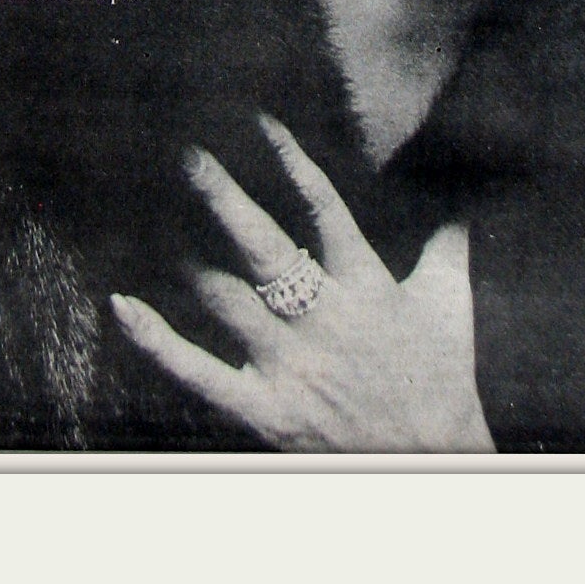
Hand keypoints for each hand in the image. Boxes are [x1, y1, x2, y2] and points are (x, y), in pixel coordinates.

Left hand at [110, 115, 494, 452]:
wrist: (433, 459)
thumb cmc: (441, 375)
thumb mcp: (451, 300)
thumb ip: (448, 237)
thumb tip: (460, 182)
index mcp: (366, 286)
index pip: (325, 208)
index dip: (293, 163)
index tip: (261, 124)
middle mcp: (323, 321)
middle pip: (266, 248)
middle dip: (224, 198)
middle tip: (189, 156)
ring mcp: (290, 366)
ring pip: (226, 299)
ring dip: (187, 254)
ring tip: (152, 212)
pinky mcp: (266, 409)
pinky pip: (200, 373)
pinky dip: (157, 342)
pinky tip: (124, 306)